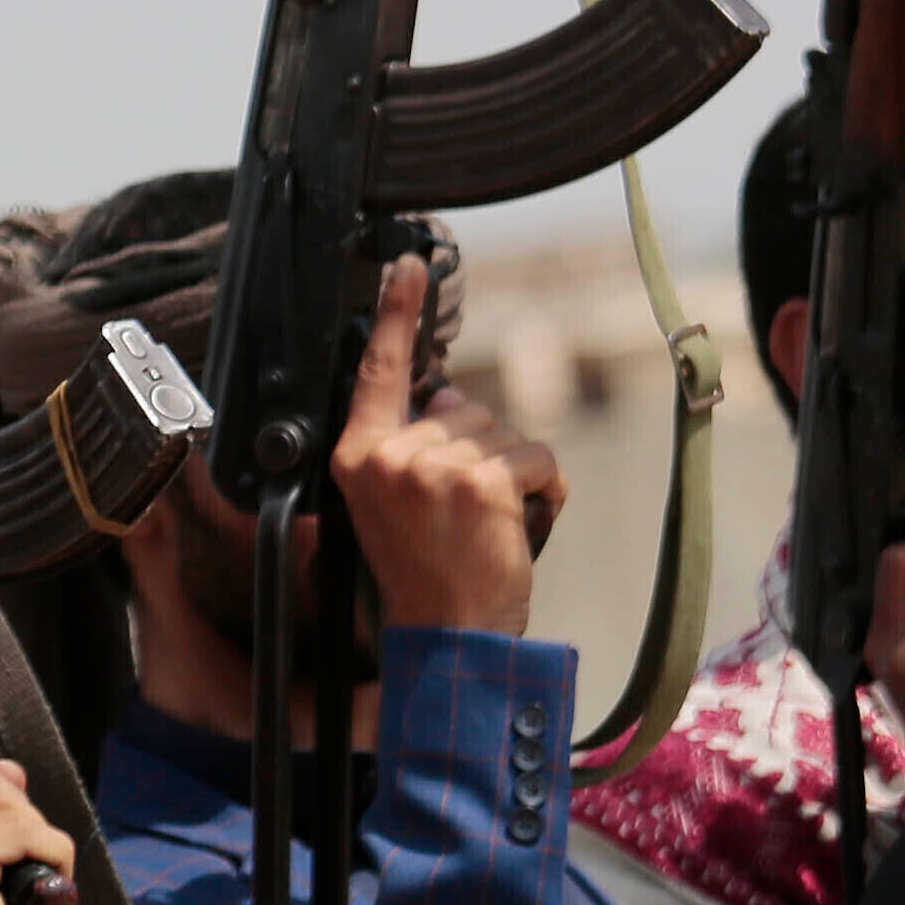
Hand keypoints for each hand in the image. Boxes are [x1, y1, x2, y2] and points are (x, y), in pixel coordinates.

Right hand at [326, 259, 559, 639]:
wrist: (448, 638)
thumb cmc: (424, 574)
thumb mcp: (393, 503)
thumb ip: (411, 444)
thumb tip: (448, 397)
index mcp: (357, 457)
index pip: (378, 373)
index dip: (395, 314)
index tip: (408, 266)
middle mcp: (391, 454)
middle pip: (461, 409)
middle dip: (480, 451)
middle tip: (463, 514)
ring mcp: (436, 466)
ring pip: (504, 433)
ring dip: (515, 474)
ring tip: (489, 526)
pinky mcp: (484, 481)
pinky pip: (537, 456)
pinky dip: (546, 488)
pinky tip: (521, 524)